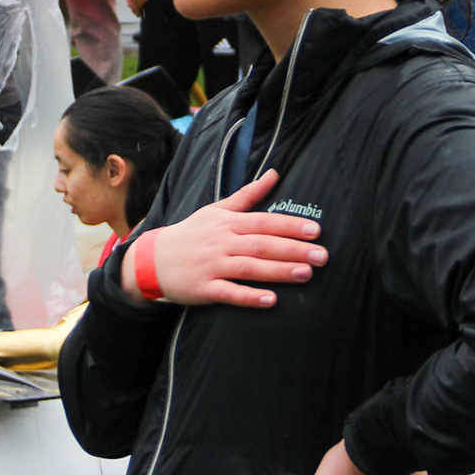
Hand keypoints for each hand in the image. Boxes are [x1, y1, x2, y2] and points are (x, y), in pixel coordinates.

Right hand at [121, 169, 326, 307]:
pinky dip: (250, 297)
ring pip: (250, 268)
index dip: (291, 226)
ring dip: (279, 271)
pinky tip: (271, 300)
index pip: (264, 222)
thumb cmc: (190, 234)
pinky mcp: (204, 288)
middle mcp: (222, 242)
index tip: (316, 231)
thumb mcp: (216, 210)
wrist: (151, 259)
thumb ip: (248, 195)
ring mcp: (213, 265)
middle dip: (294, 250)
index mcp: (228, 223)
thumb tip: (275, 174)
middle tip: (323, 256)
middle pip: (262, 244)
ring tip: (305, 274)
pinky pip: (229, 293)